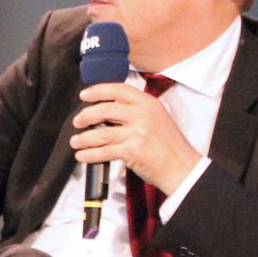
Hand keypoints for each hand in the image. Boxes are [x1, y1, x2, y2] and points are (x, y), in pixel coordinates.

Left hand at [71, 83, 201, 193]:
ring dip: (84, 138)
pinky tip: (83, 155)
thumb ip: (136, 111)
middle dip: (86, 116)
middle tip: (78, 121)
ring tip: (76, 142)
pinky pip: (104, 152)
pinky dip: (90, 154)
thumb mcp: (157, 118)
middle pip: (105, 110)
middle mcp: (143, 115)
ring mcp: (137, 133)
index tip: (85, 95)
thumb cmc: (169, 145)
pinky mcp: (132, 151)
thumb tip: (108, 110)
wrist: (181, 166)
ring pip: (101, 133)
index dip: (98, 91)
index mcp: (149, 104)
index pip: (118, 90)